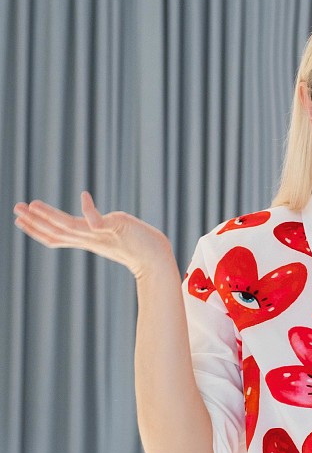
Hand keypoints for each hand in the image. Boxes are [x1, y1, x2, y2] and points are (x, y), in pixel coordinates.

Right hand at [13, 191, 173, 280]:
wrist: (155, 257)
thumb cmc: (136, 246)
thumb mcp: (109, 236)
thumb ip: (96, 229)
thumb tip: (89, 222)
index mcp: (86, 241)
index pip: (55, 237)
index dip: (36, 230)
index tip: (18, 219)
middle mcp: (90, 239)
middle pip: (56, 232)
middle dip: (35, 221)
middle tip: (16, 208)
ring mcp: (102, 234)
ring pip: (70, 226)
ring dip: (50, 215)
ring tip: (32, 204)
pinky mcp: (116, 228)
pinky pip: (98, 220)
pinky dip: (89, 209)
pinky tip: (83, 195)